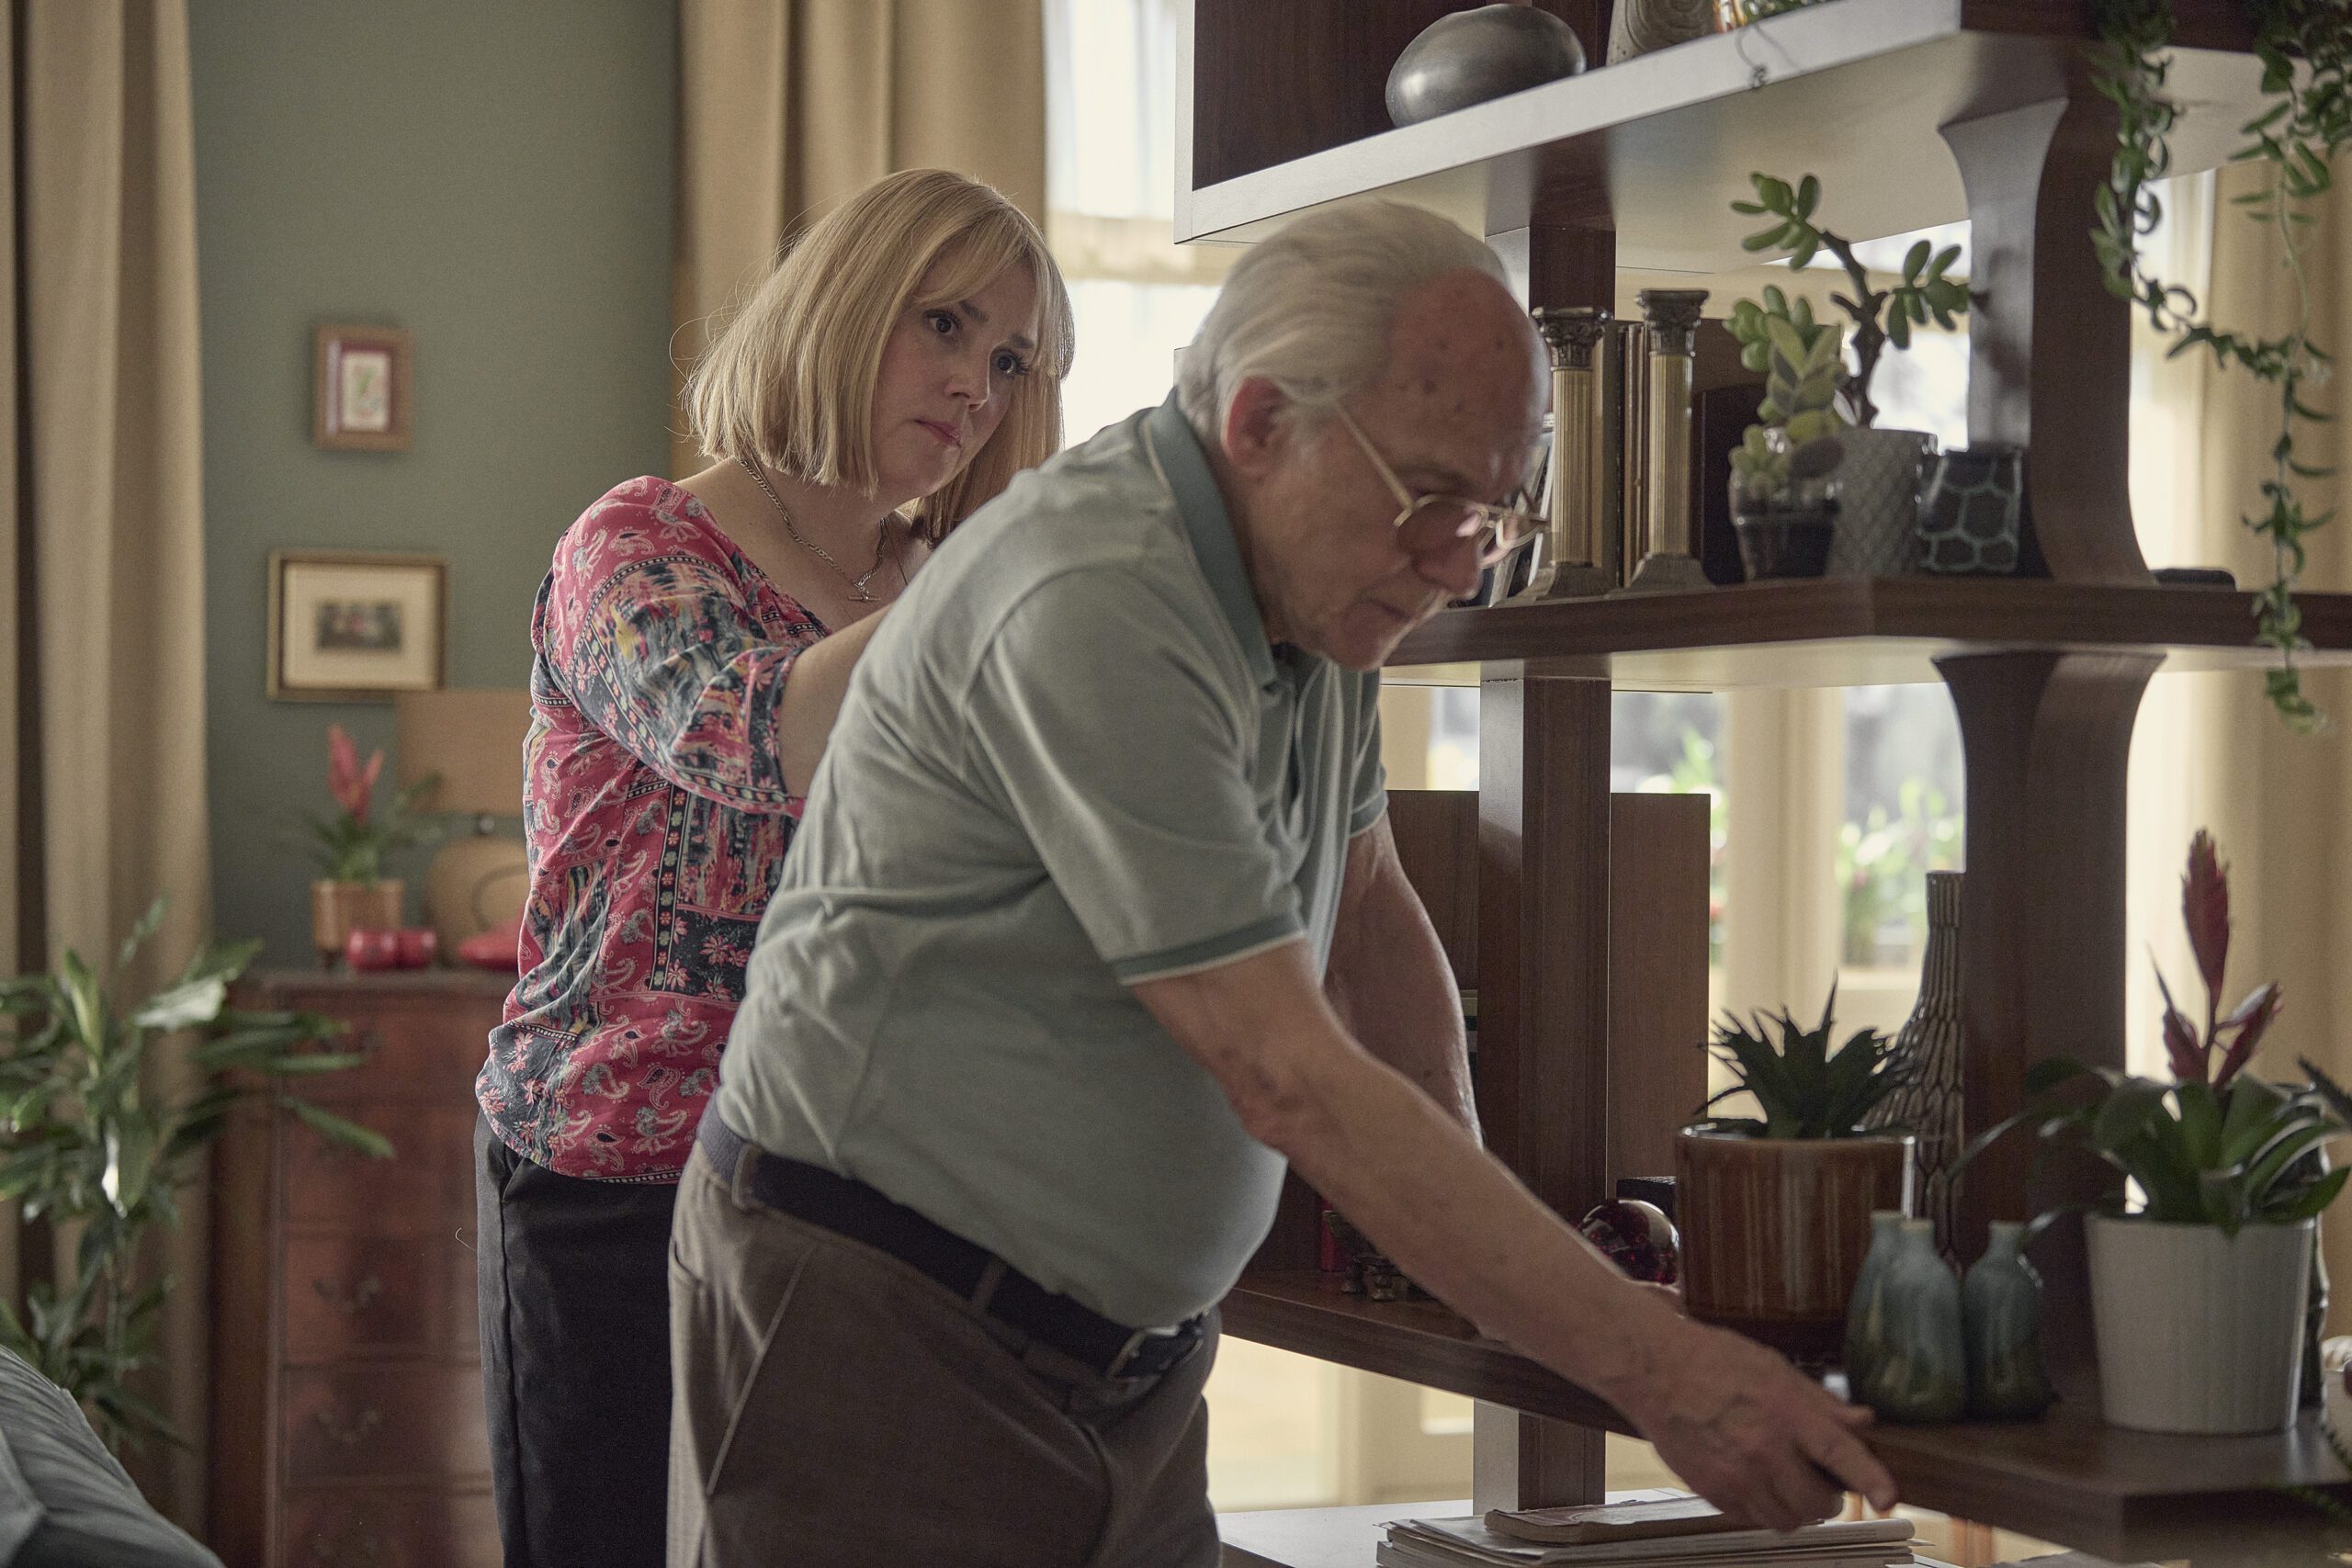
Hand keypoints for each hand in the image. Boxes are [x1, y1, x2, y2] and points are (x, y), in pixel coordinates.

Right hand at [1610, 1313, 1896, 1532]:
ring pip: (1787, 1520)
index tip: (1890, 1497)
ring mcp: (1736, 1476)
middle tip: (1818, 1478)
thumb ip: (1821, 1402)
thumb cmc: (1714, 1360)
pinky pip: (1753, 1519)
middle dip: (1826, 1496)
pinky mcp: (1712, 1491)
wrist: (1653, 1370)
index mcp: (1786, 1413)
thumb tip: (1863, 1421)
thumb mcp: (1774, 1368)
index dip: (1871, 1478)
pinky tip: (1753, 1481)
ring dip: (1796, 1508)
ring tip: (1785, 1482)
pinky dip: (1762, 1508)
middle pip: (1818, 1504)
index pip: (1841, 1453)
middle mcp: (1764, 1450)